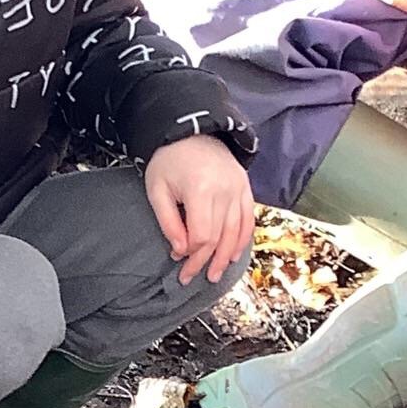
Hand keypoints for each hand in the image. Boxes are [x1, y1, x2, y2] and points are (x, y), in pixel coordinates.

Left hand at [144, 135, 255, 286]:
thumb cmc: (169, 160)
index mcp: (201, 190)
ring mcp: (238, 189)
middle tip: (191, 277)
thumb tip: (180, 250)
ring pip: (236, 232)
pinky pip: (248, 219)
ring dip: (225, 257)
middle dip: (204, 261)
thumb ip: (169, 221)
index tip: (178, 262)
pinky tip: (233, 255)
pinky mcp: (245, 188)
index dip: (191, 254)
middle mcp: (225, 191)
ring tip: (214, 274)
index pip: (201, 235)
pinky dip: (242, 240)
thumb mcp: (158, 189)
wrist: (192, 130)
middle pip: (218, 237)